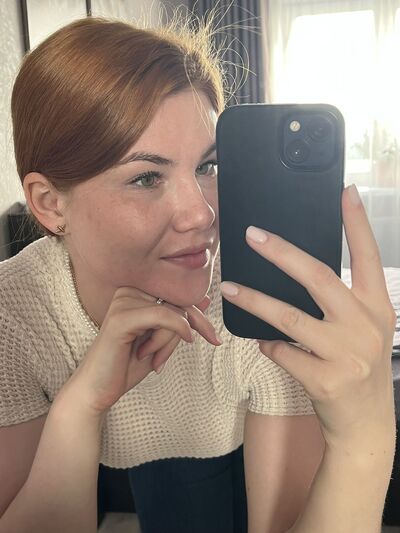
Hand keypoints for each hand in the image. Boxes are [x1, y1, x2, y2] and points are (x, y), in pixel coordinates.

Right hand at [61, 288, 219, 415]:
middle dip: (194, 326)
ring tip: (153, 357)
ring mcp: (122, 302)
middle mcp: (128, 292)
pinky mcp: (121, 318)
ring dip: (171, 340)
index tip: (215, 336)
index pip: (177, 295)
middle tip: (211, 341)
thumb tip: (204, 298)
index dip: (199, 315)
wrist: (97, 390)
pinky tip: (164, 352)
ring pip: (172, 311)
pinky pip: (162, 316)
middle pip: (178, 301)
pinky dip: (173, 333)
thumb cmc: (125, 365)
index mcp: (136, 293)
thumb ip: (179, 319)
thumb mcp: (162, 340)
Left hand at [220, 185, 395, 449]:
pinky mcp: (325, 380)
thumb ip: (341, 303)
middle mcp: (366, 326)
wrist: (365, 424)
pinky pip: (281, 352)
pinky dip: (268, 345)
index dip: (356, 224)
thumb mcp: (363, 330)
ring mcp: (347, 354)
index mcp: (378, 308)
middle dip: (282, 253)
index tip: (345, 192)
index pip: (368, 257)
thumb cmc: (359, 368)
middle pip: (319, 278)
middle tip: (253, 235)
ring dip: (254, 300)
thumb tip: (296, 273)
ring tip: (228, 287)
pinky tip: (265, 344)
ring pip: (289, 317)